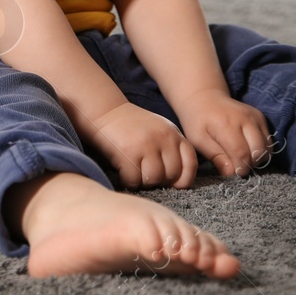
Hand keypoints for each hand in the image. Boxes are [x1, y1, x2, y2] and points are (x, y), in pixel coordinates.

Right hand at [84, 101, 198, 189]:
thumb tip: (179, 182)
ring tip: (134, 172)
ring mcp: (146, 144)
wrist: (105, 111)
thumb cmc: (132, 126)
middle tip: (145, 174)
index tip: (172, 183)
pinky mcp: (128, 152)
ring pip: (153, 179)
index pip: (190, 164)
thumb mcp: (159, 130)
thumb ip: (171, 149)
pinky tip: (123, 172)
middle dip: (159, 180)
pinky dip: (128, 181)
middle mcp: (163, 138)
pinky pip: (134, 179)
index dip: (183, 179)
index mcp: (174, 134)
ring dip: (143, 181)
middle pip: (171, 176)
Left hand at [176, 89, 272, 177]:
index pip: (241, 152)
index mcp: (226, 124)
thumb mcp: (198, 140)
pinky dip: (261, 150)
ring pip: (266, 147)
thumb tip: (231, 173)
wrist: (205, 98)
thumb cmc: (198, 121)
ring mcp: (255, 116)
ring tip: (242, 158)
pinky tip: (248, 150)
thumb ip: (215, 156)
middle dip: (250, 164)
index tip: (235, 173)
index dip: (241, 168)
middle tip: (238, 166)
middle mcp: (245, 118)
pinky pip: (268, 140)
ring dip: (257, 158)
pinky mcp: (260, 117)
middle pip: (258, 151)